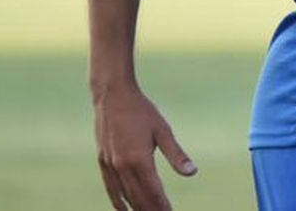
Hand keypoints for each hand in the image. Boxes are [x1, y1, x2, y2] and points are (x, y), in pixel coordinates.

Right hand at [92, 83, 195, 210]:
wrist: (112, 96)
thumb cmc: (142, 111)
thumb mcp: (163, 130)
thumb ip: (176, 154)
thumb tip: (192, 172)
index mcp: (139, 160)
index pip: (154, 192)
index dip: (163, 206)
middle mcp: (123, 166)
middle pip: (139, 198)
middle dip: (152, 210)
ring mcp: (111, 165)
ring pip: (125, 196)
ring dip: (137, 209)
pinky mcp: (103, 162)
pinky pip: (111, 188)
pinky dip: (118, 202)